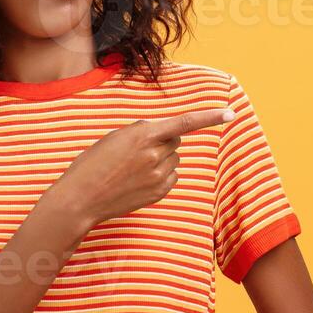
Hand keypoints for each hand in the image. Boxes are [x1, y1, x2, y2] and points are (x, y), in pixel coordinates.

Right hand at [43, 108, 232, 227]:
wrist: (81, 198)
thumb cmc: (92, 163)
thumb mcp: (115, 137)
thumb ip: (142, 131)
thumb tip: (162, 133)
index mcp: (143, 135)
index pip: (184, 123)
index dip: (209, 117)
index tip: (230, 113)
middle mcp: (155, 155)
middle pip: (175, 140)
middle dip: (163, 140)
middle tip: (137, 150)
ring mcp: (158, 176)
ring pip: (174, 159)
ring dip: (161, 158)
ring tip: (133, 168)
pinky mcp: (159, 192)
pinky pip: (171, 176)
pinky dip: (161, 174)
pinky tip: (138, 180)